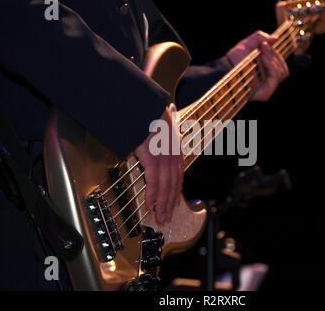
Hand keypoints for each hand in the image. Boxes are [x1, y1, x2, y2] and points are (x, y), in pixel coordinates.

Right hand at [135, 107, 183, 223]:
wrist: (145, 107)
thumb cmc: (149, 118)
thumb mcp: (161, 131)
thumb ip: (158, 145)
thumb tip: (149, 153)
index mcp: (176, 151)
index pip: (178, 177)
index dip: (176, 193)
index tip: (174, 204)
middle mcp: (173, 157)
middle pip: (174, 186)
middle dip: (170, 204)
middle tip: (166, 218)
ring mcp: (164, 159)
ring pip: (165, 188)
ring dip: (162, 205)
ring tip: (160, 218)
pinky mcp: (153, 159)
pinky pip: (154, 183)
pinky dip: (152, 196)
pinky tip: (149, 206)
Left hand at [226, 31, 289, 101]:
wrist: (225, 69)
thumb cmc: (233, 60)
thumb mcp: (247, 44)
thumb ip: (260, 38)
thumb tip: (275, 38)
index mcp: (265, 70)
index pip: (279, 63)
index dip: (275, 52)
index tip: (265, 44)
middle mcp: (267, 80)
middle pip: (283, 67)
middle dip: (275, 54)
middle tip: (264, 46)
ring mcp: (267, 87)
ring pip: (283, 72)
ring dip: (274, 59)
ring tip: (262, 53)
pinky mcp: (265, 93)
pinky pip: (276, 77)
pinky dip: (272, 66)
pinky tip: (263, 59)